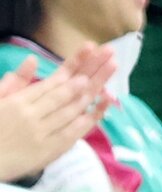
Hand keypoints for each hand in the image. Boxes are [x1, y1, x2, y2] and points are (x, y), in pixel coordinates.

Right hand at [0, 44, 116, 182]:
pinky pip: (76, 130)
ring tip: (112, 66)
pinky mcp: (51, 150)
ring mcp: (44, 132)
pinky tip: (107, 100)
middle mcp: (34, 115)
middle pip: (70, 88)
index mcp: (20, 102)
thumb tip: (32, 60)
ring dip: (96, 85)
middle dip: (91, 68)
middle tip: (109, 52)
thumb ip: (14, 84)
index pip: (54, 78)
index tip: (92, 47)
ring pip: (75, 106)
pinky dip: (93, 115)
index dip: (75, 62)